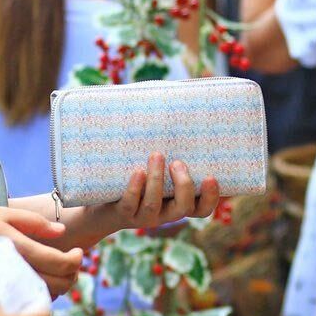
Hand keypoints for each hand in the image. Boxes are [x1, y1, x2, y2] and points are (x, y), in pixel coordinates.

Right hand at [0, 205, 84, 296]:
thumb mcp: (2, 213)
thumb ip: (34, 223)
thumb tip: (61, 231)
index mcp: (18, 249)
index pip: (59, 263)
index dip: (76, 260)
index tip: (79, 251)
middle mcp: (14, 272)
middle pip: (58, 284)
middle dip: (72, 275)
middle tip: (73, 262)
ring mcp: (5, 286)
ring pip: (45, 296)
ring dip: (59, 285)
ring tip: (60, 270)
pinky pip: (27, 300)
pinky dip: (41, 293)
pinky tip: (39, 279)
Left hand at [61, 152, 224, 241]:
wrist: (104, 202)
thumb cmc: (139, 175)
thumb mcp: (158, 167)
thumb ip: (172, 146)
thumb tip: (182, 99)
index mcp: (178, 203)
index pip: (202, 209)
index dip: (211, 197)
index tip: (211, 176)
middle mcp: (165, 214)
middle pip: (183, 208)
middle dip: (183, 185)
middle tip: (177, 162)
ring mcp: (144, 216)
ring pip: (153, 205)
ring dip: (156, 180)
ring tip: (156, 155)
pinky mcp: (123, 214)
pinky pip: (130, 204)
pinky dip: (135, 188)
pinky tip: (137, 171)